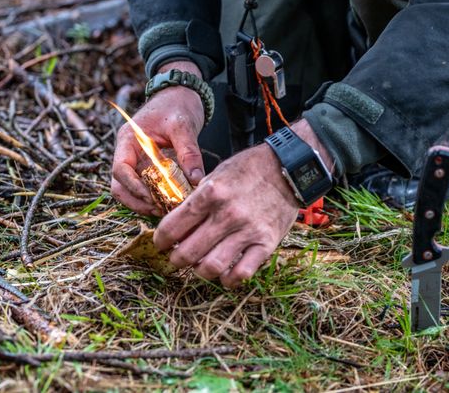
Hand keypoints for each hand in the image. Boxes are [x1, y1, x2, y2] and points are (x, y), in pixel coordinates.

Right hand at [111, 60, 205, 215]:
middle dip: (138, 201)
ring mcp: (137, 160)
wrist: (182, 93)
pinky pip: (146, 186)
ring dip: (145, 203)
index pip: (120, 170)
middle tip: (163, 210)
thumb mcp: (184, 125)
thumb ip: (189, 152)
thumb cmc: (178, 103)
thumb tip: (196, 180)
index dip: (134, 188)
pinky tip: (173, 202)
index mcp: (128, 140)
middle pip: (120, 186)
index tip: (154, 198)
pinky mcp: (149, 166)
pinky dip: (155, 197)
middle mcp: (128, 152)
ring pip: (130, 190)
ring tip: (168, 209)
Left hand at [152, 119, 332, 287]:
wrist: (288, 169)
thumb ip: (198, 199)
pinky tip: (224, 274)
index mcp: (210, 194)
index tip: (161, 244)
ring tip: (199, 266)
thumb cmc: (250, 169)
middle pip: (188, 252)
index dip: (160, 240)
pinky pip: (241, 273)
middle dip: (176, 259)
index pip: (172, 227)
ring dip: (199, 271)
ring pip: (211, 267)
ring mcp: (248, 231)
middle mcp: (227, 215)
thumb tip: (179, 224)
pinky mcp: (266, 243)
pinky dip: (228, 280)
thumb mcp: (217, 174)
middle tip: (178, 257)